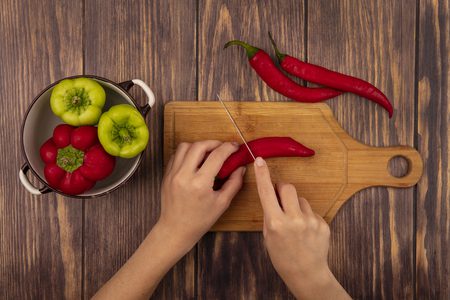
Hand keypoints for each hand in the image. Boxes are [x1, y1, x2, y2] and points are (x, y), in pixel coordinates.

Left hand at [93, 140, 244, 299]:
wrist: (176, 229)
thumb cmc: (200, 220)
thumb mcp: (222, 203)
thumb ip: (234, 183)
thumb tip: (241, 167)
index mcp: (199, 184)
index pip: (216, 156)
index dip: (228, 148)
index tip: (235, 147)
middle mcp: (184, 175)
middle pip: (199, 146)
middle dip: (214, 143)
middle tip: (222, 148)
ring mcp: (173, 174)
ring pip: (185, 146)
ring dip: (199, 146)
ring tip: (208, 153)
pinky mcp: (166, 174)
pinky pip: (177, 155)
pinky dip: (187, 152)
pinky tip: (196, 160)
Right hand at [253, 157, 349, 299]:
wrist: (306, 273)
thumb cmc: (282, 256)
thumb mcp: (268, 236)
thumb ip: (270, 214)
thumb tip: (272, 195)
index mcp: (275, 223)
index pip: (266, 192)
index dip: (262, 175)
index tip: (260, 161)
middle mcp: (293, 219)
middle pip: (288, 187)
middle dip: (282, 189)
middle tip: (280, 198)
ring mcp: (310, 221)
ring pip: (301, 199)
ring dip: (296, 205)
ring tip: (296, 223)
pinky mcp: (322, 223)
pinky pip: (311, 210)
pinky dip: (307, 216)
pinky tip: (306, 231)